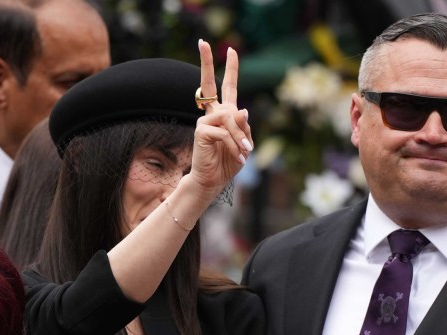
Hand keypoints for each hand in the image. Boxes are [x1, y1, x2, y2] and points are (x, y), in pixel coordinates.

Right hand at [187, 40, 252, 197]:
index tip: (231, 50)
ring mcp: (204, 120)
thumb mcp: (245, 143)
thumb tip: (242, 110)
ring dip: (240, 137)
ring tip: (244, 153)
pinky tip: (237, 155)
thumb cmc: (228, 162)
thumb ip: (245, 127)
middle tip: (202, 43)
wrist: (213, 180)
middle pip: (208, 83)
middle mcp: (212, 113)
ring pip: (229, 118)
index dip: (230, 69)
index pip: (227, 87)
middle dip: (206, 63)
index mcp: (224, 114)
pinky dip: (234, 145)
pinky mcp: (201, 130)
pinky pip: (224, 132)